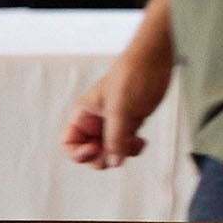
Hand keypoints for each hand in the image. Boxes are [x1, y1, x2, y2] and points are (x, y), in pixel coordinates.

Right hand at [60, 36, 173, 168]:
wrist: (154, 60)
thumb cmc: (132, 74)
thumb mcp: (121, 107)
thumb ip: (115, 136)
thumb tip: (113, 162)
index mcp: (83, 115)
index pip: (68, 144)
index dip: (78, 154)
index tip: (95, 149)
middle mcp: (95, 122)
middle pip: (90, 153)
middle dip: (103, 158)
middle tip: (119, 153)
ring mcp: (113, 124)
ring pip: (110, 152)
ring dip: (122, 154)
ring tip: (135, 143)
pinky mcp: (130, 124)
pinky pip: (126, 145)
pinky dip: (133, 149)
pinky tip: (142, 141)